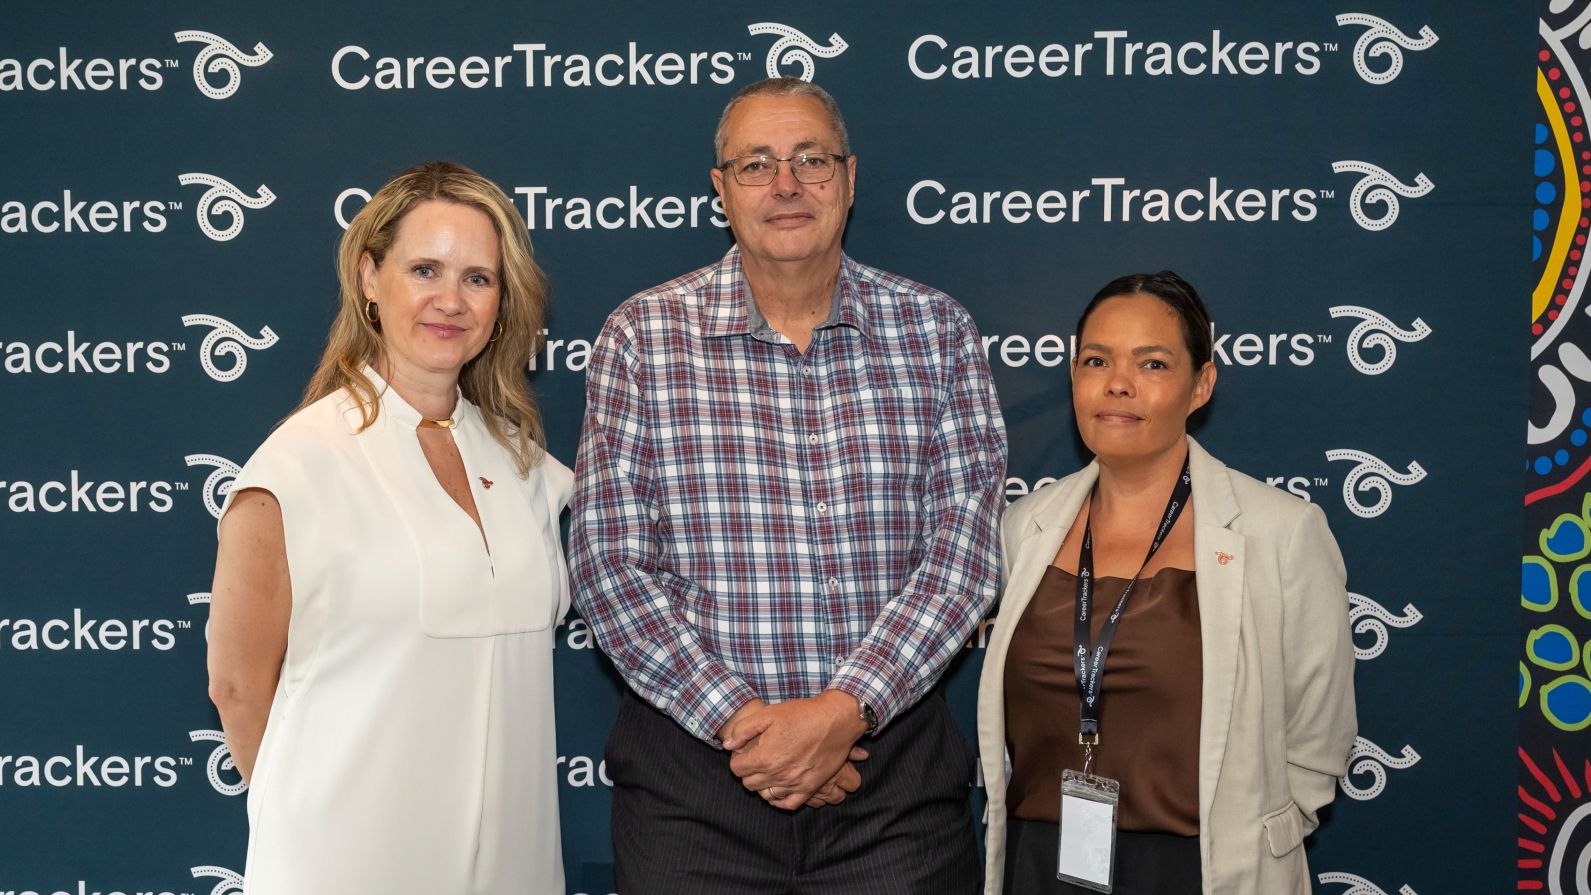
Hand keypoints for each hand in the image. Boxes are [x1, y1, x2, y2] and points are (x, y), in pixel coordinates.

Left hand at [724, 691, 868, 809]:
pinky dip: (779, 800)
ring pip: (766, 795)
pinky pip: (788, 804)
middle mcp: (777, 775)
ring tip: (768, 771)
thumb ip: (743, 730)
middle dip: (748, 772)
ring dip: (763, 785)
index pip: (737, 769)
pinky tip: (778, 789)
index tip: (744, 752)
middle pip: (749, 784)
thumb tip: (728, 746)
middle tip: (756, 759)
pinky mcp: (810, 788)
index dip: (737, 758)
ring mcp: (794, 784)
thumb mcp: (768, 713)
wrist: (835, 720)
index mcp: (764, 757)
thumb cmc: (802, 714)